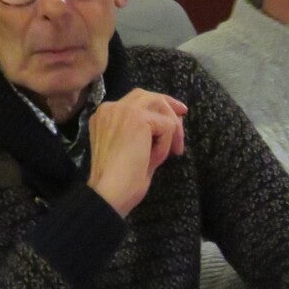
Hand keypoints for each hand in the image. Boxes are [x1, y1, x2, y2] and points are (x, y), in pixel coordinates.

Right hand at [84, 89, 187, 215]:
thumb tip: (174, 121)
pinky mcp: (137, 118)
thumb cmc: (120, 182)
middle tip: (183, 113)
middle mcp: (110, 108)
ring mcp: (122, 110)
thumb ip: (150, 134)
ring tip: (175, 150)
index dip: (156, 109)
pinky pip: (166, 125)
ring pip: (159, 105)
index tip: (174, 119)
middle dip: (168, 104)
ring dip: (172, 127)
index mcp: (104, 117)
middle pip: (146, 95)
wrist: (109, 193)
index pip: (135, 103)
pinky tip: (157, 159)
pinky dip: (167, 144)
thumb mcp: (137, 151)